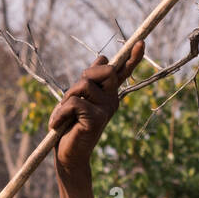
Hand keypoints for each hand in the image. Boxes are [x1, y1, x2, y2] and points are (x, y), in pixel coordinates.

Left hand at [50, 41, 143, 170]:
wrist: (67, 155)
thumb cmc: (70, 126)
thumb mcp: (77, 98)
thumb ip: (88, 80)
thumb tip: (103, 58)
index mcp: (109, 94)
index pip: (122, 72)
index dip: (132, 57)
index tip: (141, 42)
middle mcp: (112, 100)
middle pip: (104, 69)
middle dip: (84, 77)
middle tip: (71, 98)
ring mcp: (107, 110)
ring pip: (84, 85)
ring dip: (67, 98)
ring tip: (63, 115)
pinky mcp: (97, 120)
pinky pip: (75, 102)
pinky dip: (61, 112)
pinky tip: (57, 125)